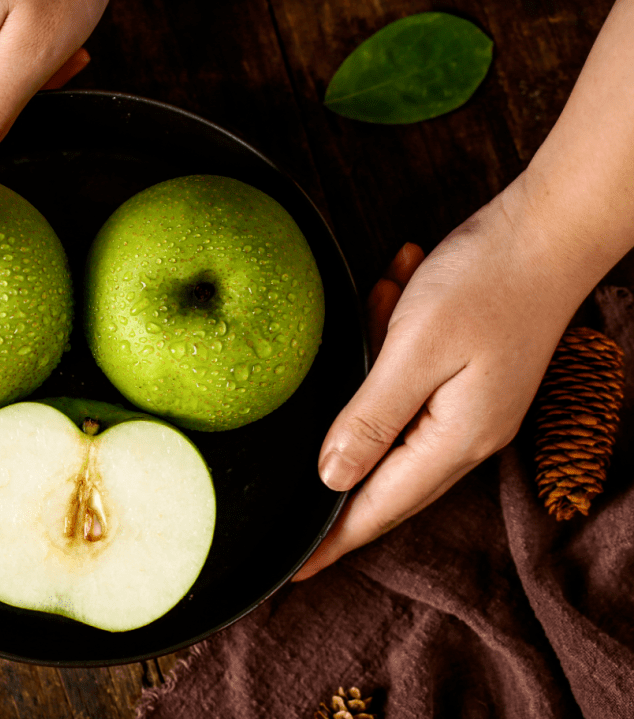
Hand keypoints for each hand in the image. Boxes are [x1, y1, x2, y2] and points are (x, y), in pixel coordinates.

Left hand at [294, 178, 590, 580]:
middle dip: (337, 462)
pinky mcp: (466, 381)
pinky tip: (392, 294)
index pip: (378, 508)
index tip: (295, 571)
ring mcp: (469, 410)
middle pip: (383, 477)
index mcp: (453, 440)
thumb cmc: (484, 284)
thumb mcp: (414, 352)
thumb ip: (371, 420)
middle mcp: (464, 436)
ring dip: (368, 369)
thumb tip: (332, 477)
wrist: (547, 229)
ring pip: (388, 418)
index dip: (332, 540)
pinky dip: (388, 342)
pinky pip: (406, 382)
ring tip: (384, 302)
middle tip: (291, 491)